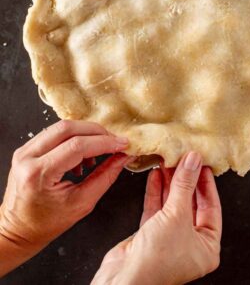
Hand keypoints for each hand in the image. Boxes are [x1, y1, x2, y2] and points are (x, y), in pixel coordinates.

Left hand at [0, 120, 133, 275]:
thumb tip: (123, 157)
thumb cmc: (47, 223)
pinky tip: (81, 156)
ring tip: (96, 153)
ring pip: (61, 127)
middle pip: (68, 128)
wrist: (18, 230)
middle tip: (114, 142)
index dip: (104, 142)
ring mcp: (24, 150)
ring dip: (85, 134)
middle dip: (96, 132)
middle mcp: (28, 157)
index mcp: (39, 174)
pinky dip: (73, 138)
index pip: (77, 146)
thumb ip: (105, 176)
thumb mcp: (82, 203)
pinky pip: (54, 133)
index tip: (123, 144)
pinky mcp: (26, 148)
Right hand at [92, 152, 221, 284]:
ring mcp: (170, 241)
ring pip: (173, 205)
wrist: (123, 280)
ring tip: (168, 161)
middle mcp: (190, 245)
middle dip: (185, 180)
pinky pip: (157, 210)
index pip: (212, 207)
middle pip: (191, 204)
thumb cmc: (156, 260)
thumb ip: (185, 184)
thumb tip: (194, 160)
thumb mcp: (176, 215)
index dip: (206, 183)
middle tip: (183, 159)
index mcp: (207, 248)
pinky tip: (156, 175)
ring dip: (169, 183)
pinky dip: (156, 192)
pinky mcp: (150, 237)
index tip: (201, 163)